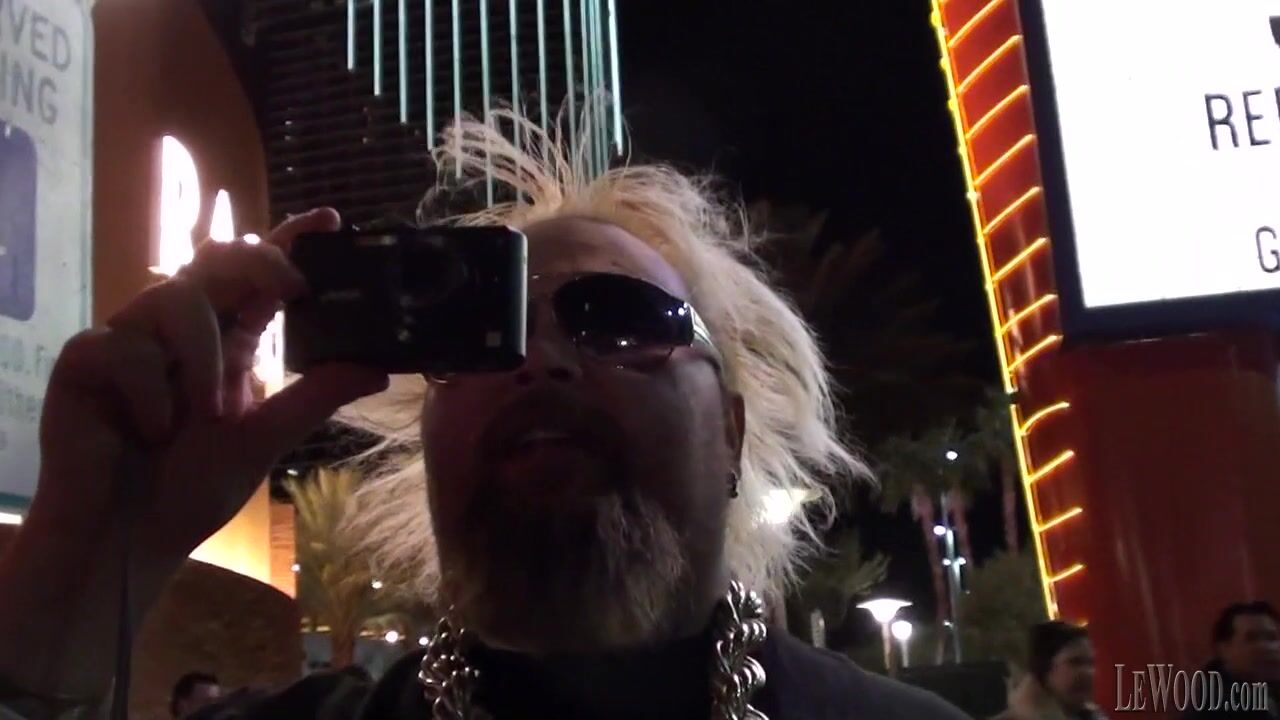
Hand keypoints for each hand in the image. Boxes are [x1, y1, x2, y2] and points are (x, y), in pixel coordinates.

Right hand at [28, 208, 387, 556]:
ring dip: (203, 359)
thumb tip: (379, 367)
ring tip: (207, 415)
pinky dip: (150, 392)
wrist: (127, 541)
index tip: (330, 222)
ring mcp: (130, 341)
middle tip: (290, 286)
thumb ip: (315, 398)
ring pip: (172, 297)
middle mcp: (178, 331)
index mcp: (223, 342)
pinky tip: (150, 432)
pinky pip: (122, 347)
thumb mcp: (263, 439)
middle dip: (256, 263)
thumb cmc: (188, 489)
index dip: (289, 243)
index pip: (257, 278)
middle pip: (214, 260)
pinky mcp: (84, 361)